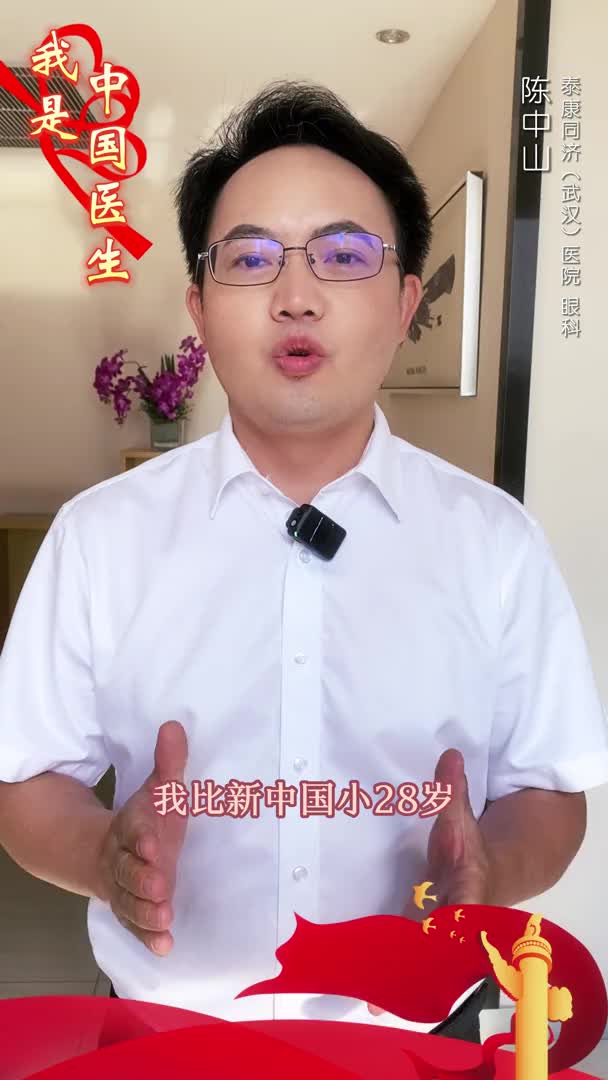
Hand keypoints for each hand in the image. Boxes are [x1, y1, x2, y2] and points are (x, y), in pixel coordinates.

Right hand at [98, 720, 188, 955]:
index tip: (154, 842)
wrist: (106, 852)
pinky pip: (135, 925)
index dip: (142, 836)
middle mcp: (123, 860)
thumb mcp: (158, 790)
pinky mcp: (132, 910)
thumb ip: (168, 763)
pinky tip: (165, 946)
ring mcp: (125, 888)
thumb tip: (175, 726)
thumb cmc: (146, 820)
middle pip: (128, 870)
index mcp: (130, 827)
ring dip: (146, 911)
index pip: (133, 830)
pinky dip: (148, 937)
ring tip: (165, 918)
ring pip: (129, 901)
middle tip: (161, 886)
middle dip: (143, 878)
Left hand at [367, 748, 491, 1015]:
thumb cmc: (468, 844)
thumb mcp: (461, 817)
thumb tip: (449, 753)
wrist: (483, 870)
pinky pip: (398, 953)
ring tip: (366, 1001)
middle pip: (432, 948)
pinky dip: (383, 967)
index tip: (428, 940)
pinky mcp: (415, 934)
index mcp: (467, 893)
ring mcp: (433, 932)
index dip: (443, 928)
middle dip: (411, 965)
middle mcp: (451, 921)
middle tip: (384, 989)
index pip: (456, 913)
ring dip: (392, 975)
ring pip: (414, 958)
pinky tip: (360, 988)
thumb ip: (452, 791)